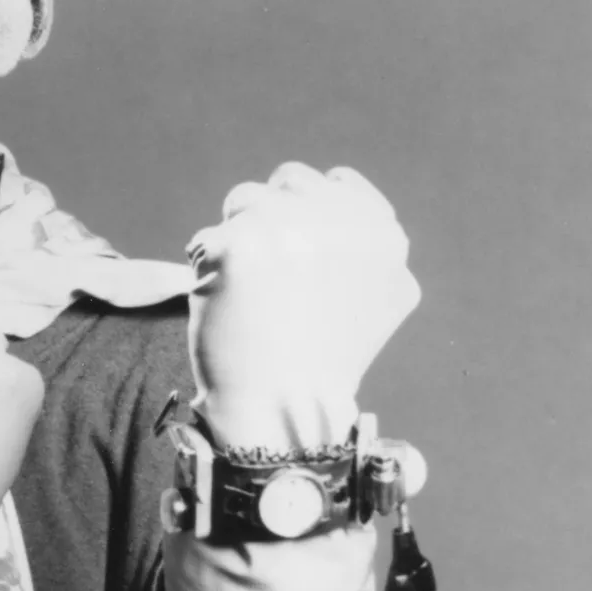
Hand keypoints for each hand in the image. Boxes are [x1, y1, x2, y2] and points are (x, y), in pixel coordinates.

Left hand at [185, 163, 419, 451]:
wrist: (286, 409)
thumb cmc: (328, 362)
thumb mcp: (387, 299)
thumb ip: (374, 245)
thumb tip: (349, 207)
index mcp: (379, 230)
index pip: (336, 183)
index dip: (310, 213)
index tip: (298, 251)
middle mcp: (336, 219)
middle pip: (288, 181)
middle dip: (272, 217)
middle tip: (267, 273)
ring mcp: (284, 227)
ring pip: (243, 201)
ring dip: (237, 238)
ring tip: (246, 295)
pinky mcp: (234, 245)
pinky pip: (205, 241)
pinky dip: (206, 272)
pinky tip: (224, 310)